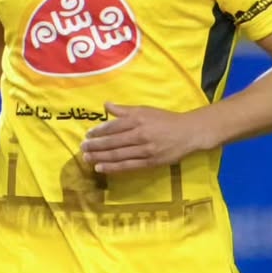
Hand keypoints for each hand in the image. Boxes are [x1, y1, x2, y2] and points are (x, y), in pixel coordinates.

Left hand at [81, 102, 208, 172]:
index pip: (113, 126)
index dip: (98, 132)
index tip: (87, 135)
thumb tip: (106, 105)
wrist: (188, 132)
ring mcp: (145, 149)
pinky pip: (127, 165)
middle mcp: (140, 134)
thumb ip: (125, 110)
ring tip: (87, 158)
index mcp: (138, 119)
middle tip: (82, 148)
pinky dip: (112, 167)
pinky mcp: (150, 162)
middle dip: (95, 145)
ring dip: (100, 157)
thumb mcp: (145, 110)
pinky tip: (101, 167)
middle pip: (112, 142)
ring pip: (117, 154)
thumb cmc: (165, 120)